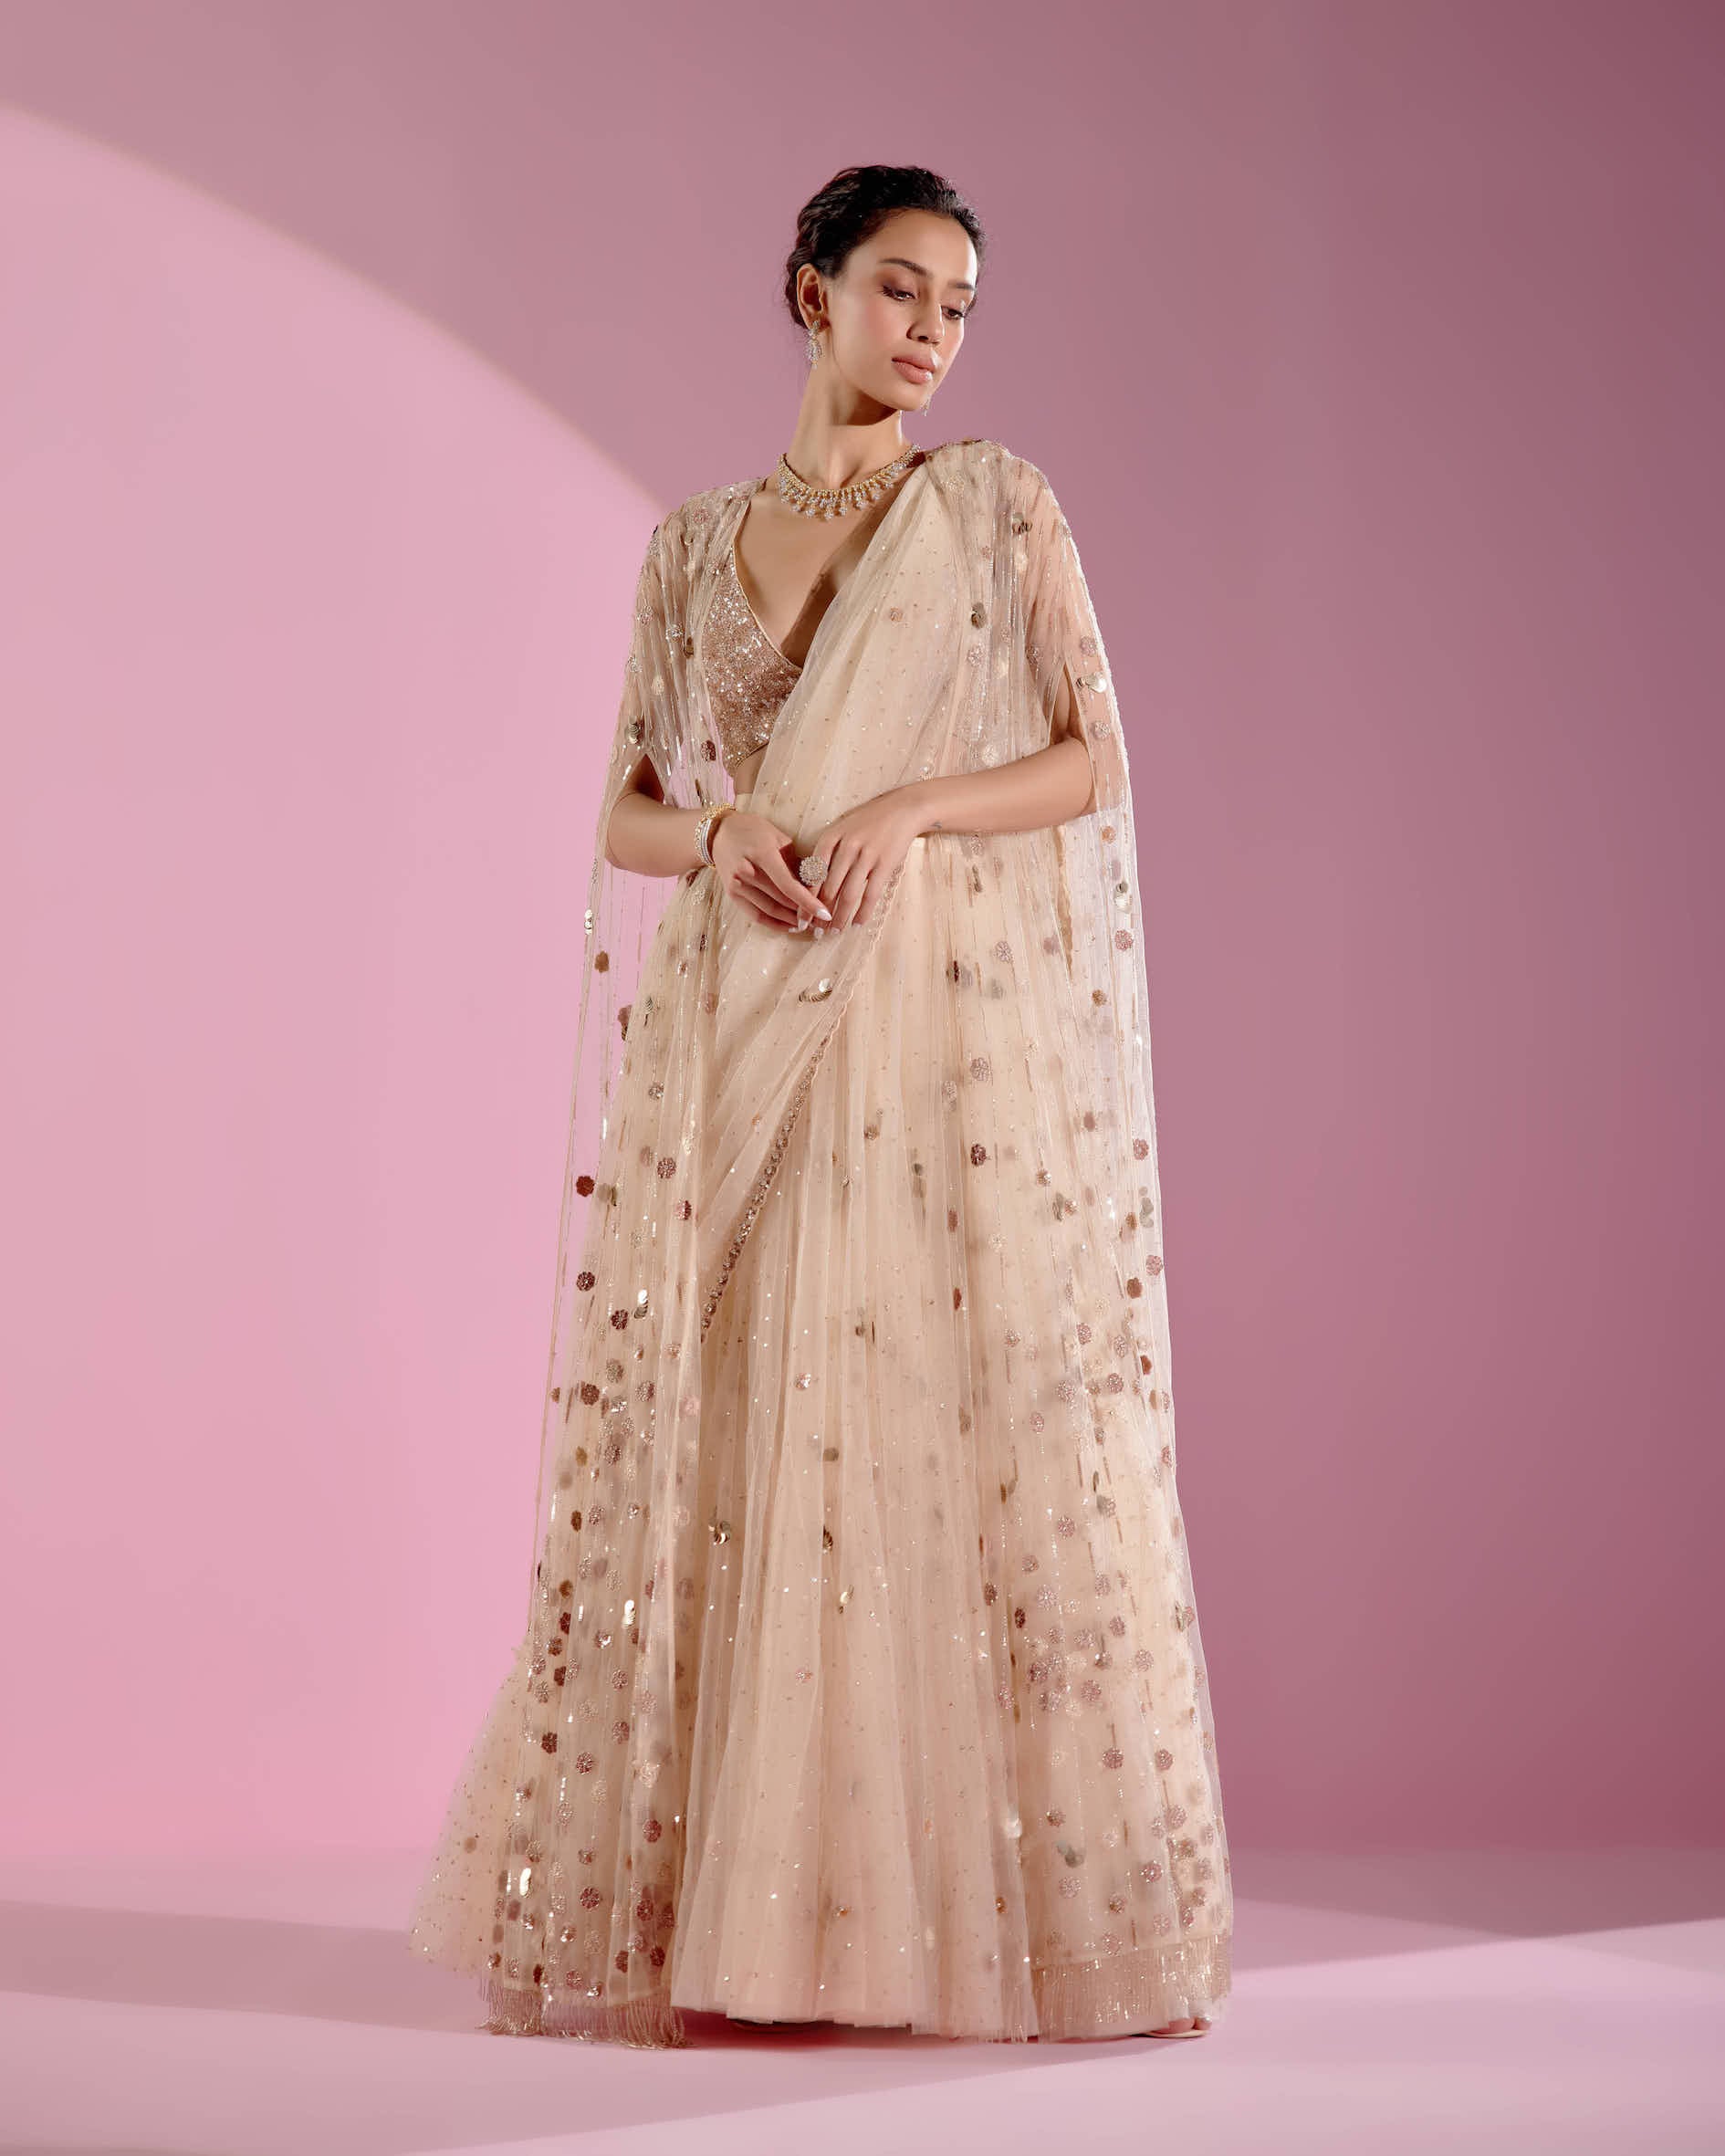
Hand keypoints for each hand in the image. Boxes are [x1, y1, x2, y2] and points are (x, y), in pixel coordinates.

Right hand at [711, 808, 833, 932]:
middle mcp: (746, 871)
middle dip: (803, 912)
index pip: (788, 884)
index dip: (807, 901)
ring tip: (810, 924)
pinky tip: (790, 926)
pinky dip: (774, 924)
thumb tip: (816, 884)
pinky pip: (756, 915)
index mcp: (762, 853)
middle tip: (822, 920)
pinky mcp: (732, 894)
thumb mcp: (779, 838)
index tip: (824, 912)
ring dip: (791, 920)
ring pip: (769, 910)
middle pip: (780, 900)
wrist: (719, 833)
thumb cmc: (754, 831)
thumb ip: (796, 862)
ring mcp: (737, 885)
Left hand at [801, 789, 923, 930]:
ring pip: (848, 895)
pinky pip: (871, 894)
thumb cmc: (868, 821)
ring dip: (840, 917)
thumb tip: (811, 883)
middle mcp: (846, 846)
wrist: (902, 809)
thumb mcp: (842, 828)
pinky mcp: (885, 864)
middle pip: (828, 888)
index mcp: (830, 837)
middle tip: (815, 932)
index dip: (804, 899)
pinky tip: (857, 924)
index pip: (812, 874)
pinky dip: (863, 912)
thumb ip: (827, 852)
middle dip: (820, 914)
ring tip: (834, 932)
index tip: (801, 918)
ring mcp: (867, 855)